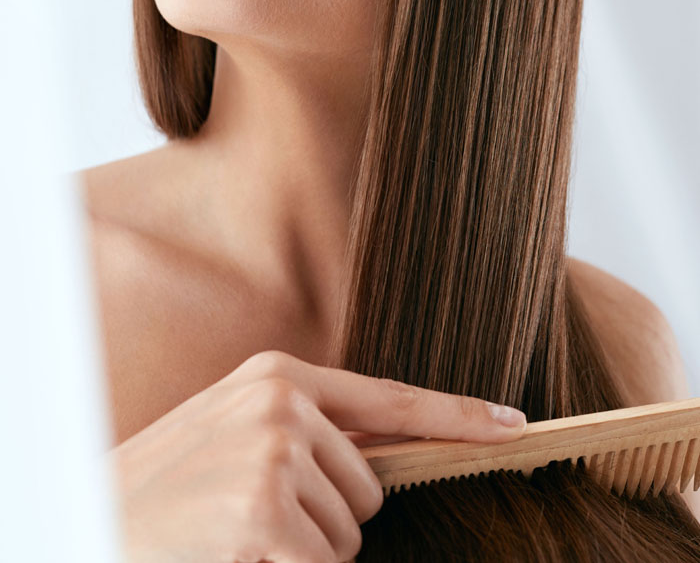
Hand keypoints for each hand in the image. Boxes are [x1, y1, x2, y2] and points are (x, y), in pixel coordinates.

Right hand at [108, 349, 526, 562]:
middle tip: (252, 512)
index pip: (390, 399)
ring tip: (238, 532)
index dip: (458, 415)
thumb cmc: (171, 483)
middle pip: (371, 487)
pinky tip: (237, 554)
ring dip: (304, 550)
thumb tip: (381, 460)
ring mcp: (274, 458)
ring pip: (348, 535)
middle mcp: (282, 406)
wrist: (92, 514)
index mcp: (278, 376)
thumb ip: (310, 432)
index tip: (512, 424)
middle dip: (328, 515)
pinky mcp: (264, 517)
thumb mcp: (236, 430)